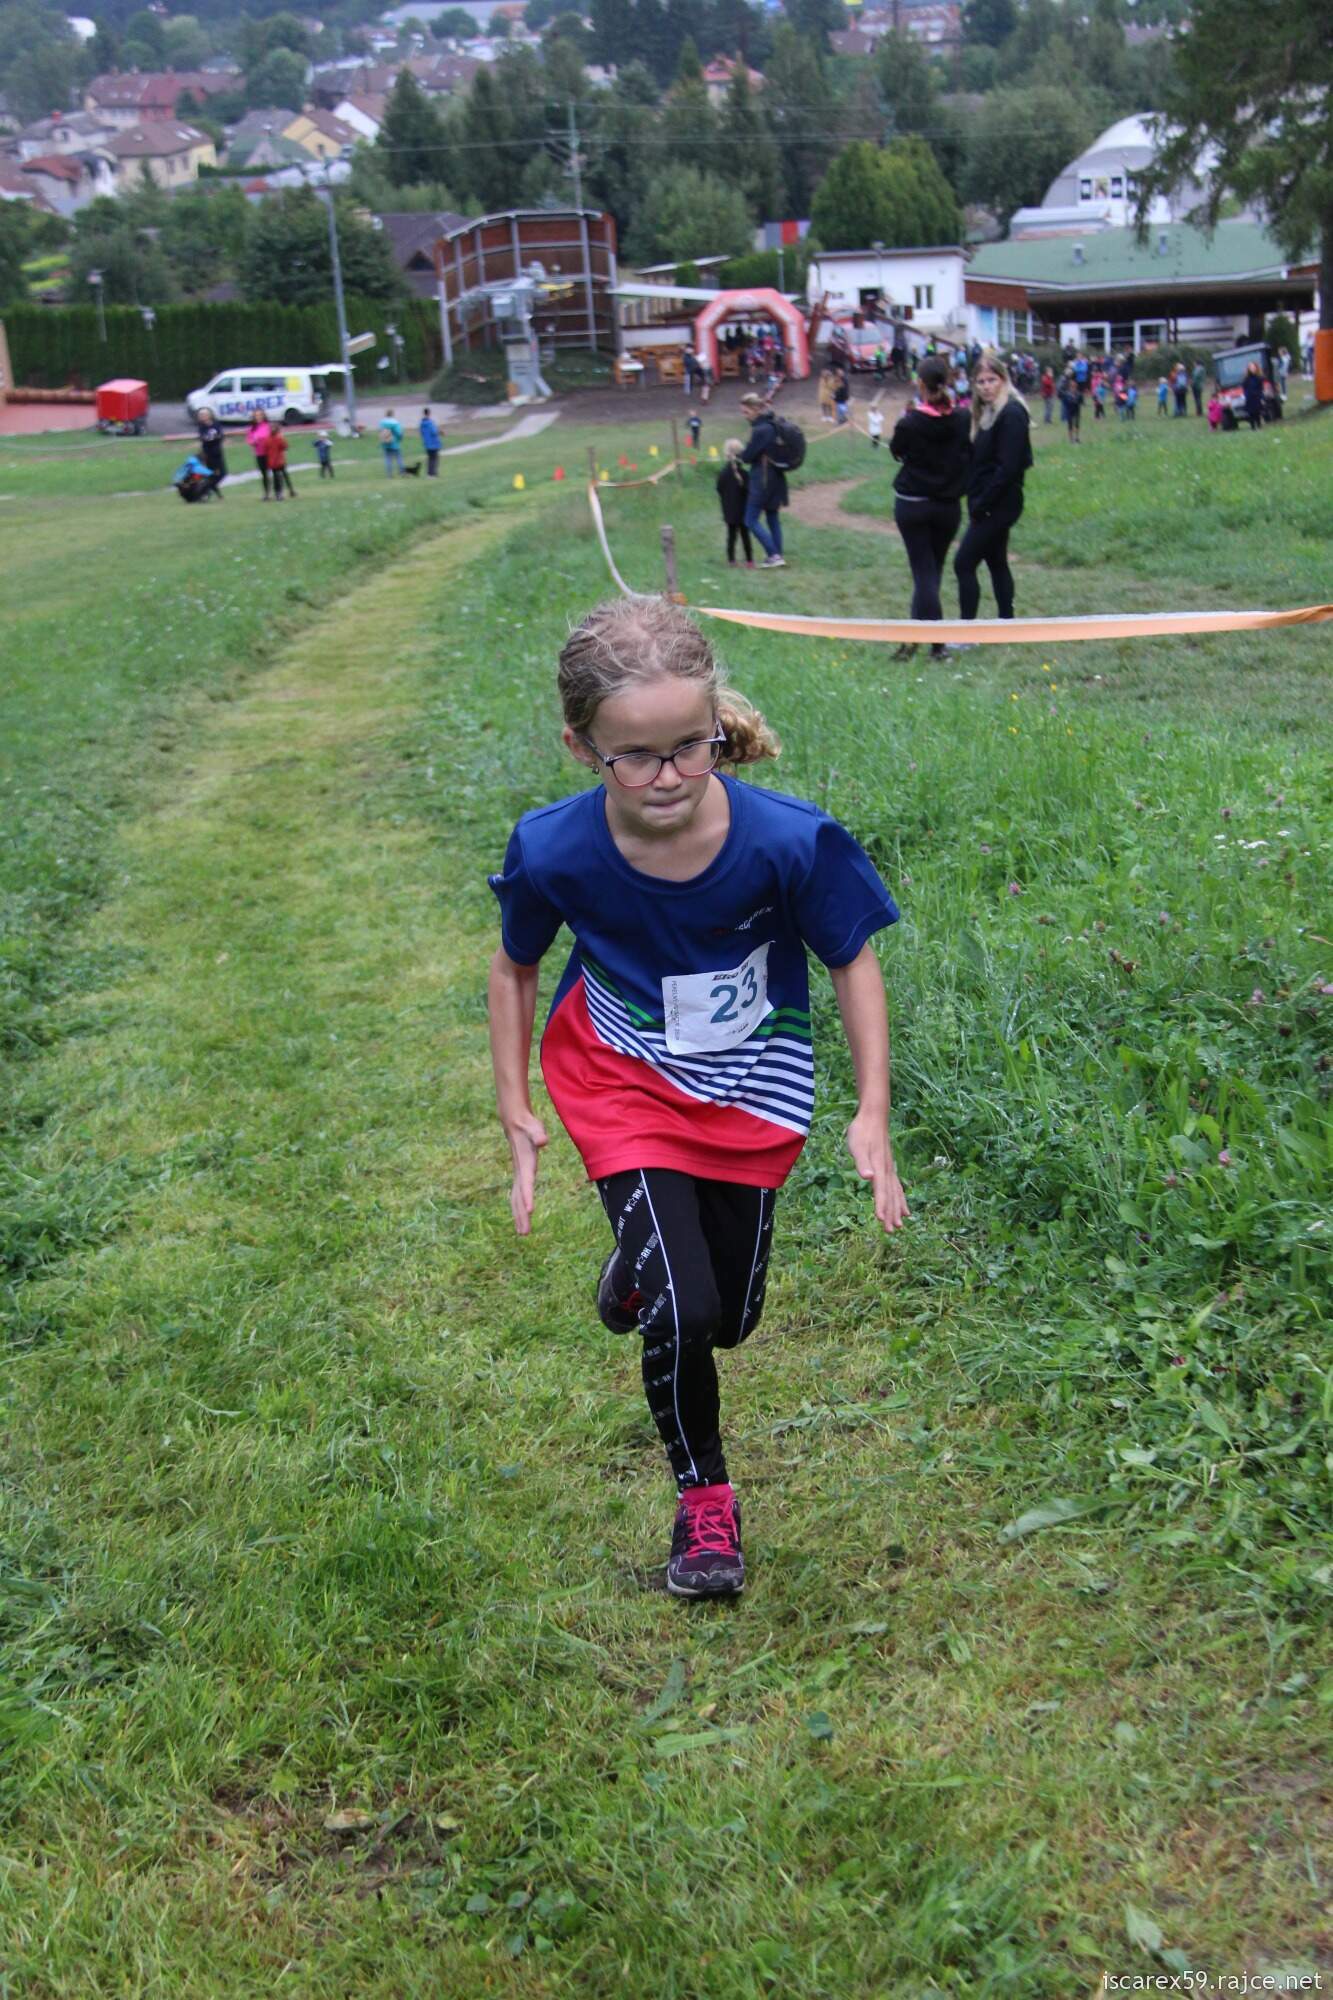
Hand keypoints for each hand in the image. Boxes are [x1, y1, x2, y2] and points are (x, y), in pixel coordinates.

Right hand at [503, 1110, 547, 1235]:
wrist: (515, 1125)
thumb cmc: (528, 1127)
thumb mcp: (535, 1128)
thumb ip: (538, 1134)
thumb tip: (543, 1140)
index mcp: (525, 1164)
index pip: (526, 1183)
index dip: (527, 1196)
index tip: (530, 1210)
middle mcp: (520, 1172)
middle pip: (519, 1197)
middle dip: (522, 1215)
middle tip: (525, 1233)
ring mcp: (518, 1175)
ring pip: (516, 1199)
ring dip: (519, 1216)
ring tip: (523, 1233)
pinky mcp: (519, 1176)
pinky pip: (517, 1196)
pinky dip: (518, 1208)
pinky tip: (522, 1218)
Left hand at [846, 1111, 909, 1233]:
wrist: (873, 1117)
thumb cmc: (862, 1131)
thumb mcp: (856, 1145)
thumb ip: (862, 1162)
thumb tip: (868, 1177)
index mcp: (879, 1168)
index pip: (881, 1191)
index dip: (881, 1206)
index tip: (881, 1220)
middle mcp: (887, 1171)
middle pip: (890, 1196)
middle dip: (890, 1214)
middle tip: (891, 1231)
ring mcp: (889, 1170)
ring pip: (896, 1194)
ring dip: (897, 1210)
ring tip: (899, 1225)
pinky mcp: (888, 1168)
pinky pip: (897, 1188)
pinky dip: (901, 1200)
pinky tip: (904, 1210)